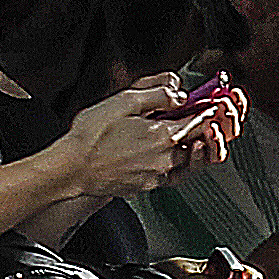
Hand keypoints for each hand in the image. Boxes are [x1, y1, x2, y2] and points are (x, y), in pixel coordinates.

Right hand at [61, 80, 234, 198]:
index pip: (201, 122)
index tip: (207, 106)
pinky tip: (153, 155)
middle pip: (195, 143)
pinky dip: (167, 164)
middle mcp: (166, 158)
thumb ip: (156, 94)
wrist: (70, 169)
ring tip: (167, 137)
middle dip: (195, 131)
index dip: (205, 111)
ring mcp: (157, 175)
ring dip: (183, 149)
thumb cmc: (90, 137)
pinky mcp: (146, 186)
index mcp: (164, 136)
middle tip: (187, 120)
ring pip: (183, 162)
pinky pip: (167, 176)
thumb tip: (178, 93)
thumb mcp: (123, 102)